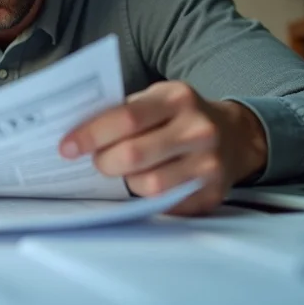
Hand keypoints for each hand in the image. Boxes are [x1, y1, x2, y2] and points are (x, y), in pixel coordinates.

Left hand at [59, 81, 266, 214]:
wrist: (236, 137)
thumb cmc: (180, 117)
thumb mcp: (158, 99)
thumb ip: (123, 112)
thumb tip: (76, 136)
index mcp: (177, 98)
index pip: (126, 117)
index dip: (91, 134)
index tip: (67, 147)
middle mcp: (198, 130)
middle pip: (134, 155)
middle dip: (104, 163)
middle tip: (97, 162)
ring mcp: (209, 165)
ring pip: (149, 185)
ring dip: (126, 184)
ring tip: (125, 174)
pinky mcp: (212, 195)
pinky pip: (166, 205)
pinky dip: (147, 200)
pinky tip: (145, 188)